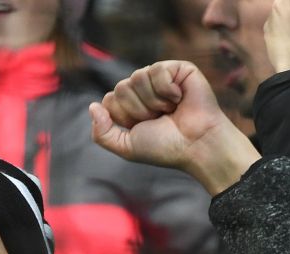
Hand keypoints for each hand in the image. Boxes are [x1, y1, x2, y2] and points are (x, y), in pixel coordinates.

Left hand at [90, 61, 260, 195]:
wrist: (196, 145)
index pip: (108, 101)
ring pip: (136, 77)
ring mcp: (159, 78)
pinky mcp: (177, 68)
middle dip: (138, 110)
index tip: (143, 128)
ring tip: (170, 109)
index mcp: (129, 107)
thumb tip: (92, 106)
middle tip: (159, 119)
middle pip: (120, 88)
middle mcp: (143, 91)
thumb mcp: (126, 147)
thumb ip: (101, 133)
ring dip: (153, 101)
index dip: (124, 117)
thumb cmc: (165, 147)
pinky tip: (179, 98)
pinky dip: (167, 89)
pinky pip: (156, 69)